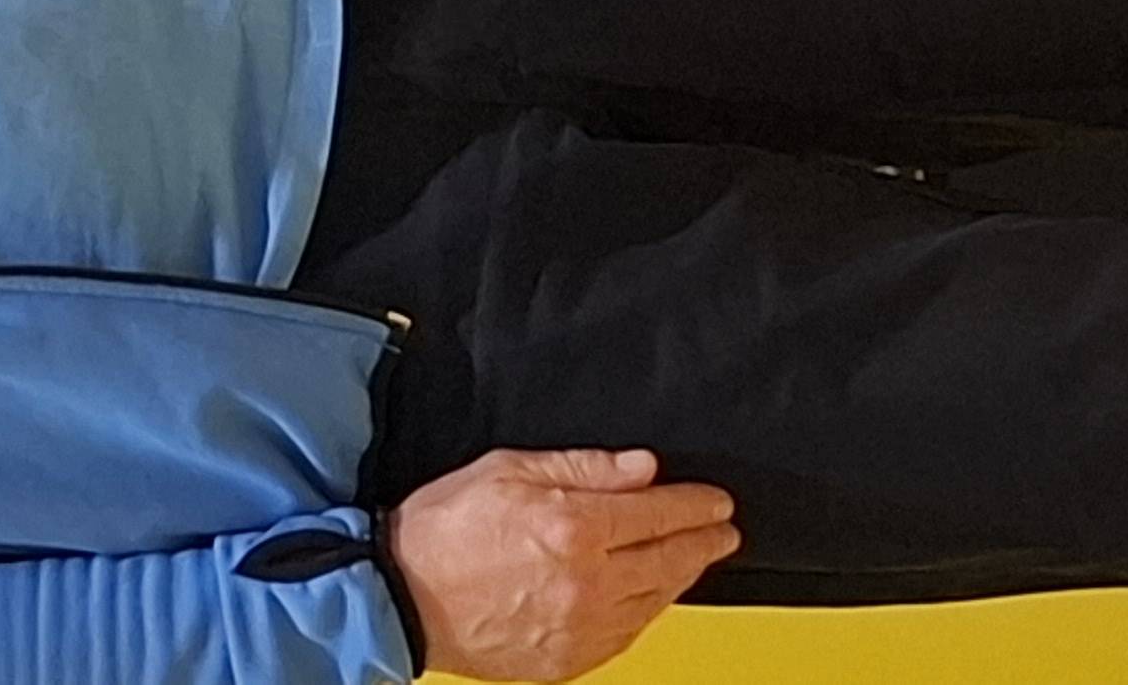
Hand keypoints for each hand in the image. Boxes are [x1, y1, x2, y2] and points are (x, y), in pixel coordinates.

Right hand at [388, 450, 741, 679]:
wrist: (402, 596)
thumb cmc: (445, 528)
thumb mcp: (509, 469)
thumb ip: (583, 468)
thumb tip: (643, 468)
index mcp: (574, 528)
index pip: (659, 514)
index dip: (696, 505)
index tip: (717, 502)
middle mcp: (587, 583)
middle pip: (668, 561)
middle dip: (704, 543)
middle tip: (724, 531)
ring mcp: (580, 629)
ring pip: (654, 602)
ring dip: (682, 578)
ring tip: (694, 560)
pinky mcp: (567, 660)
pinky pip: (626, 635)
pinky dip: (647, 612)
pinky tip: (650, 597)